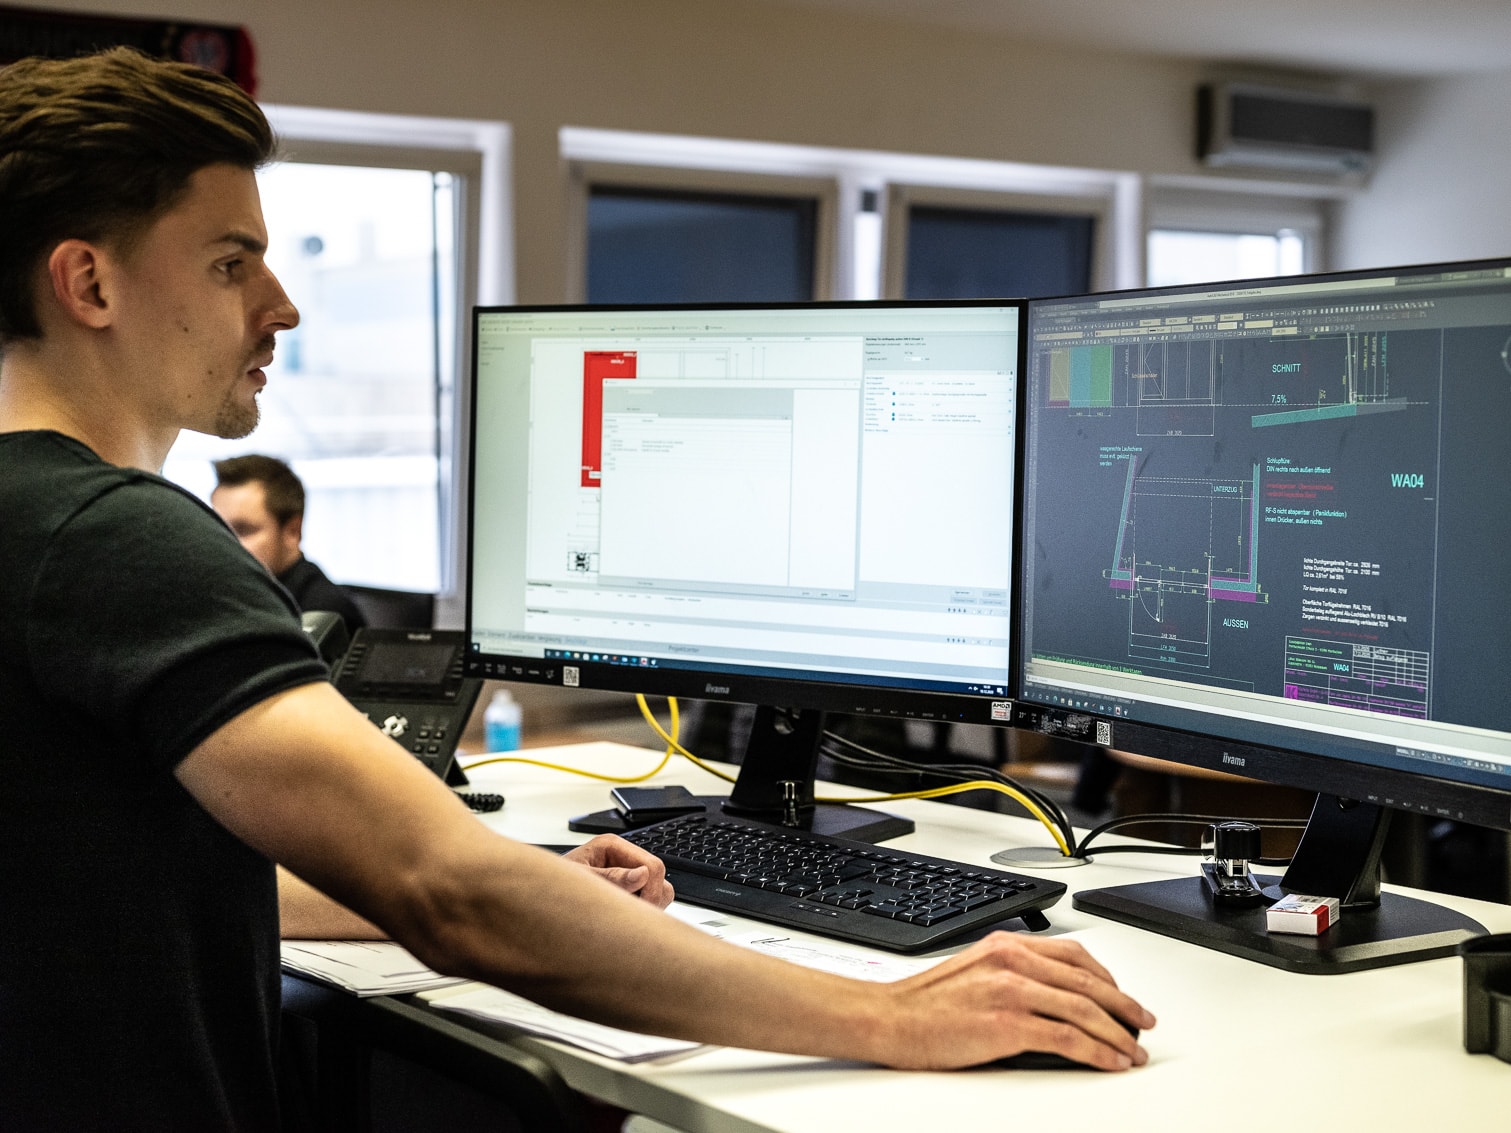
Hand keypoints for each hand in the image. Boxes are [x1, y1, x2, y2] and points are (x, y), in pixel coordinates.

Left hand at [561, 834, 674, 907]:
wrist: (540, 898)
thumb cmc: (551, 886)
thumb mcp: (580, 881)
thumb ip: (610, 878)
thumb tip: (641, 874)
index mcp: (612, 846)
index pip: (653, 865)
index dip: (651, 890)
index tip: (638, 911)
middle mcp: (622, 858)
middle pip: (659, 877)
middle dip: (650, 900)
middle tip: (628, 917)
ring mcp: (626, 874)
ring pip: (659, 891)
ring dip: (647, 907)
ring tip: (621, 915)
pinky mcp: (626, 890)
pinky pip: (649, 902)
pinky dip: (641, 912)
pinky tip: (620, 916)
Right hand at [879, 932, 1155, 1070]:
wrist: (890, 1017)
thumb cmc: (926, 1002)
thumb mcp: (974, 969)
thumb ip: (1011, 972)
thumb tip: (1051, 996)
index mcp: (1006, 945)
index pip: (1073, 955)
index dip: (1106, 977)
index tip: (1121, 995)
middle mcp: (1013, 961)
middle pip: (1087, 982)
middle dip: (1123, 1005)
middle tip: (1142, 1022)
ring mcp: (1012, 991)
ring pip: (1084, 1009)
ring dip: (1117, 1032)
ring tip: (1133, 1049)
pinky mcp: (1008, 1025)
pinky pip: (1068, 1038)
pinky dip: (1096, 1051)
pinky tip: (1109, 1060)